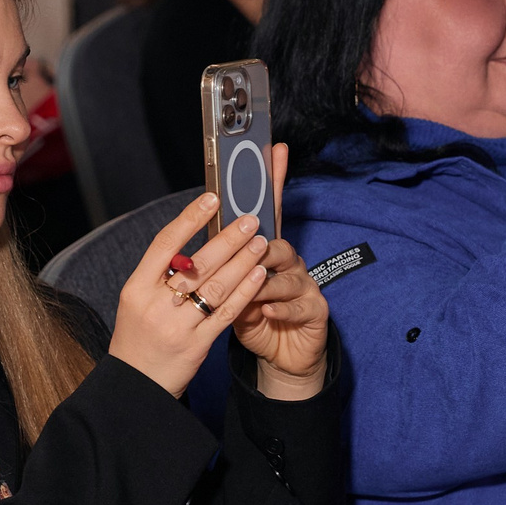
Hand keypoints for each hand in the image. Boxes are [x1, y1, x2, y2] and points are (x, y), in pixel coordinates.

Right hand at [106, 194, 275, 396]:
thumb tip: (194, 245)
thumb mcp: (137, 302)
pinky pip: (227, 313)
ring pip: (217, 286)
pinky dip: (245, 292)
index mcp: (136, 288)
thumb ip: (161, 276)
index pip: (164, 244)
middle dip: (228, 239)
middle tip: (250, 221)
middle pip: (197, 264)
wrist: (136, 385)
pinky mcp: (197, 345)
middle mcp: (156, 304)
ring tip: (260, 243)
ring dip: (243, 261)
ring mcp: (177, 326)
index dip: (189, 219)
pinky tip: (259, 275)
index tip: (211, 199)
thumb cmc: (138, 338)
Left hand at [230, 145, 327, 399]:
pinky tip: (265, 311)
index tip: (273, 149)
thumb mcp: (229, 294)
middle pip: (276, 241)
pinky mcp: (315, 311)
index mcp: (266, 253)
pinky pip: (298, 306)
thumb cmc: (253, 319)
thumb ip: (218, 271)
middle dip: (259, 240)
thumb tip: (191, 251)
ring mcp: (304, 285)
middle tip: (247, 239)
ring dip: (264, 281)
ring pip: (287, 274)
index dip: (271, 181)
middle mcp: (288, 263)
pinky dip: (279, 308)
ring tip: (249, 290)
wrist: (282, 356)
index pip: (268, 211)